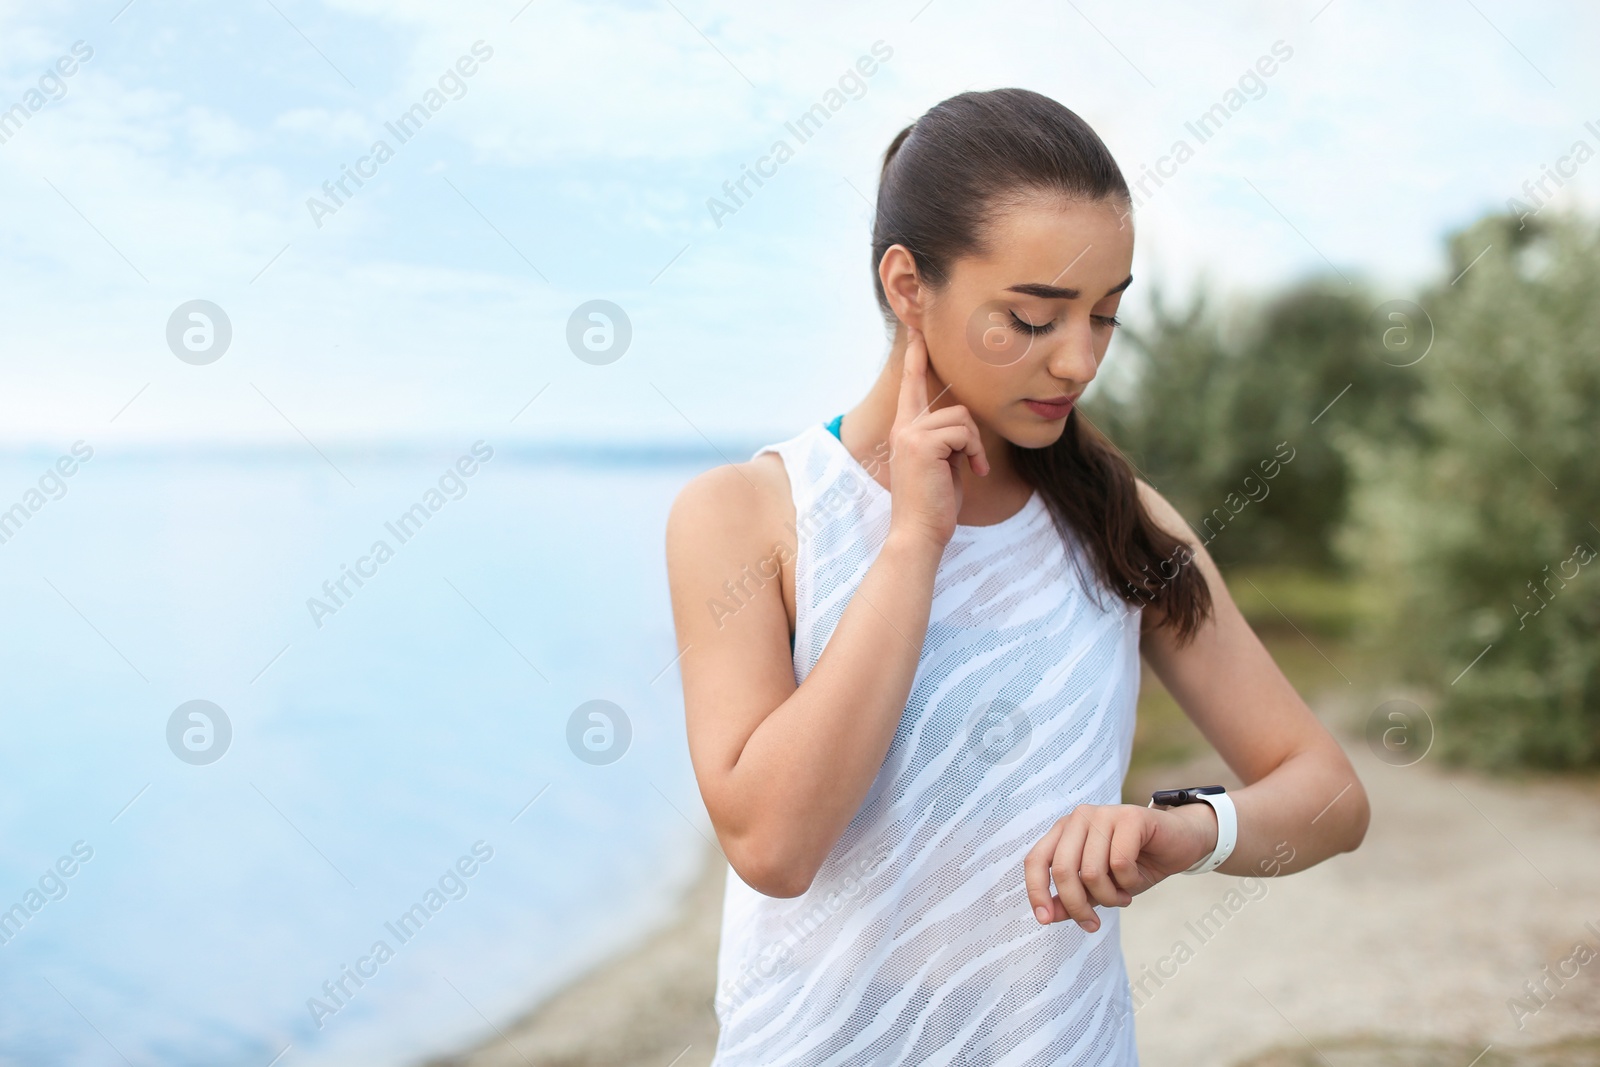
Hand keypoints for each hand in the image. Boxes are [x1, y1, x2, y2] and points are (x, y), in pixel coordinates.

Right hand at [886, 325, 989, 550]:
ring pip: (962, 419)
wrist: (919, 533)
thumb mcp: (942, 464)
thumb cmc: (934, 505)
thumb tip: (964, 425)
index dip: (915, 355)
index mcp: (905, 430)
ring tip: (970, 469)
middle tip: (973, 464)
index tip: (917, 329)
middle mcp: (903, 427)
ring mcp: (910, 433)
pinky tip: (972, 471)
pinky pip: (964, 432)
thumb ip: (946, 439)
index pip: (911, 384)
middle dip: (972, 437)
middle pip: (955, 408)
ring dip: (975, 447)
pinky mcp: (921, 442)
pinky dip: (975, 452)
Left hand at [1022, 802, 1217, 930]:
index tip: (1045, 921)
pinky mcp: (1130, 817)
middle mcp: (1079, 817)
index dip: (1036, 891)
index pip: (1036, 860)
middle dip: (1078, 905)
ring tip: (1122, 896)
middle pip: (1062, 870)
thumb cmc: (1135, 865)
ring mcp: (1104, 814)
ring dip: (1109, 897)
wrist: (1180, 844)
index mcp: (1064, 831)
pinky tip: (1137, 878)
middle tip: (1093, 923)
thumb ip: (1070, 899)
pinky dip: (1129, 882)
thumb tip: (1047, 916)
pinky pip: (1120, 864)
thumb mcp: (1099, 888)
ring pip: (1091, 872)